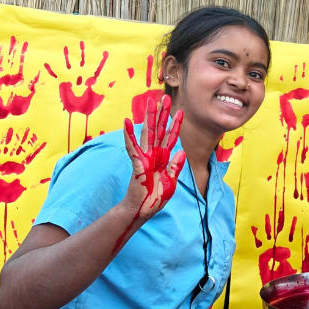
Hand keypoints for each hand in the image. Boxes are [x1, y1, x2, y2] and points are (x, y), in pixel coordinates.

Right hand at [122, 95, 185, 219]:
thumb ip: (175, 167)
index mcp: (164, 159)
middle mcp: (154, 154)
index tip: (180, 112)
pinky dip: (129, 134)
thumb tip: (181, 152)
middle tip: (165, 98)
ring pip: (147, 133)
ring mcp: (145, 157)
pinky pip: (132, 147)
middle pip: (159, 130)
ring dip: (148, 117)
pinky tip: (127, 121)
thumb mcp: (171, 183)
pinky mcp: (137, 163)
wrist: (143, 210)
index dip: (175, 125)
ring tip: (149, 102)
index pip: (171, 138)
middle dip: (162, 114)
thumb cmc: (155, 198)